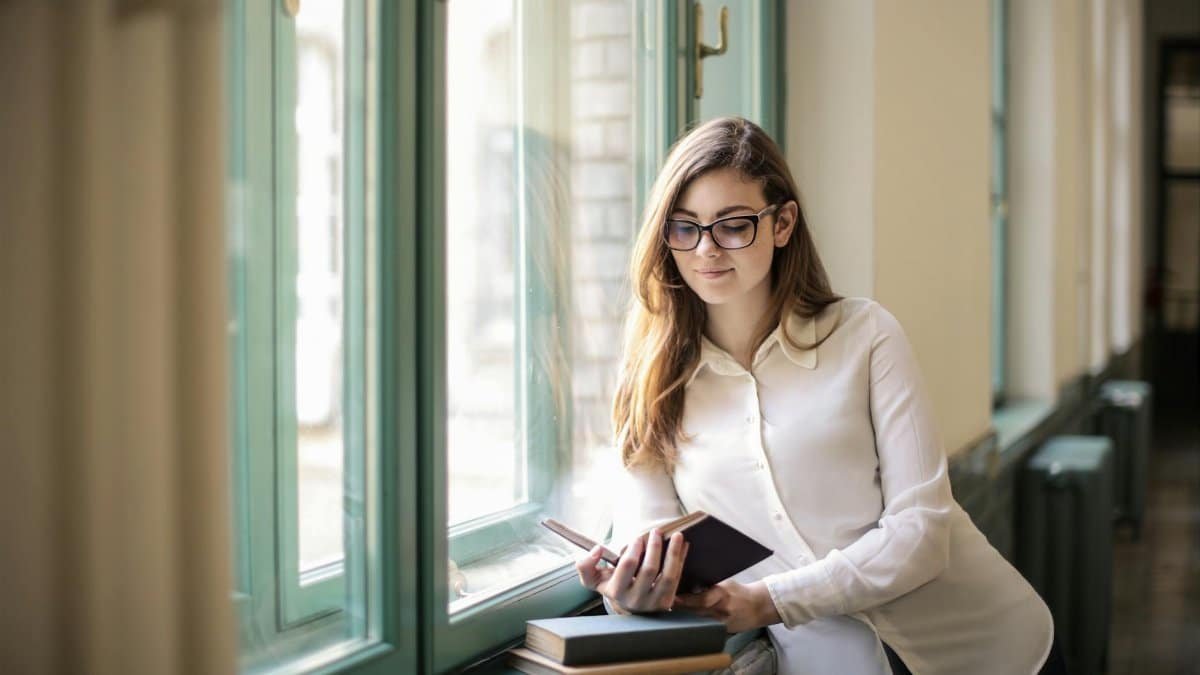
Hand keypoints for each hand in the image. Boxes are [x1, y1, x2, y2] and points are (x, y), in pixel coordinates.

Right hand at [574, 529, 688, 613]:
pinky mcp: (667, 602)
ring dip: (673, 553)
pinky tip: (683, 545)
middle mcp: (635, 600)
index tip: (637, 537)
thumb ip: (585, 566)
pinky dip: (681, 559)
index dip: (633, 549)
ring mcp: (653, 603)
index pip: (627, 566)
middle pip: (648, 570)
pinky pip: (677, 578)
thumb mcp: (594, 579)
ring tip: (677, 535)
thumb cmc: (613, 586)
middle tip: (656, 531)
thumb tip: (596, 549)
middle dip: (653, 547)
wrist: (630, 607)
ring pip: (667, 576)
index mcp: (616, 591)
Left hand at [672, 579, 780, 632]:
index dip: (686, 600)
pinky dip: (694, 626)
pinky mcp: (722, 632)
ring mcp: (722, 623)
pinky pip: (704, 629)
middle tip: (663, 605)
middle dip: (680, 610)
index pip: (702, 598)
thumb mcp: (725, 583)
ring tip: (670, 614)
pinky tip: (684, 623)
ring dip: (684, 618)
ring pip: (698, 622)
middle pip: (696, 612)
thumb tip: (684, 580)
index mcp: (723, 593)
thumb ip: (707, 585)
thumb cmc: (739, 591)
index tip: (672, 597)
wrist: (758, 607)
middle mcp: (722, 610)